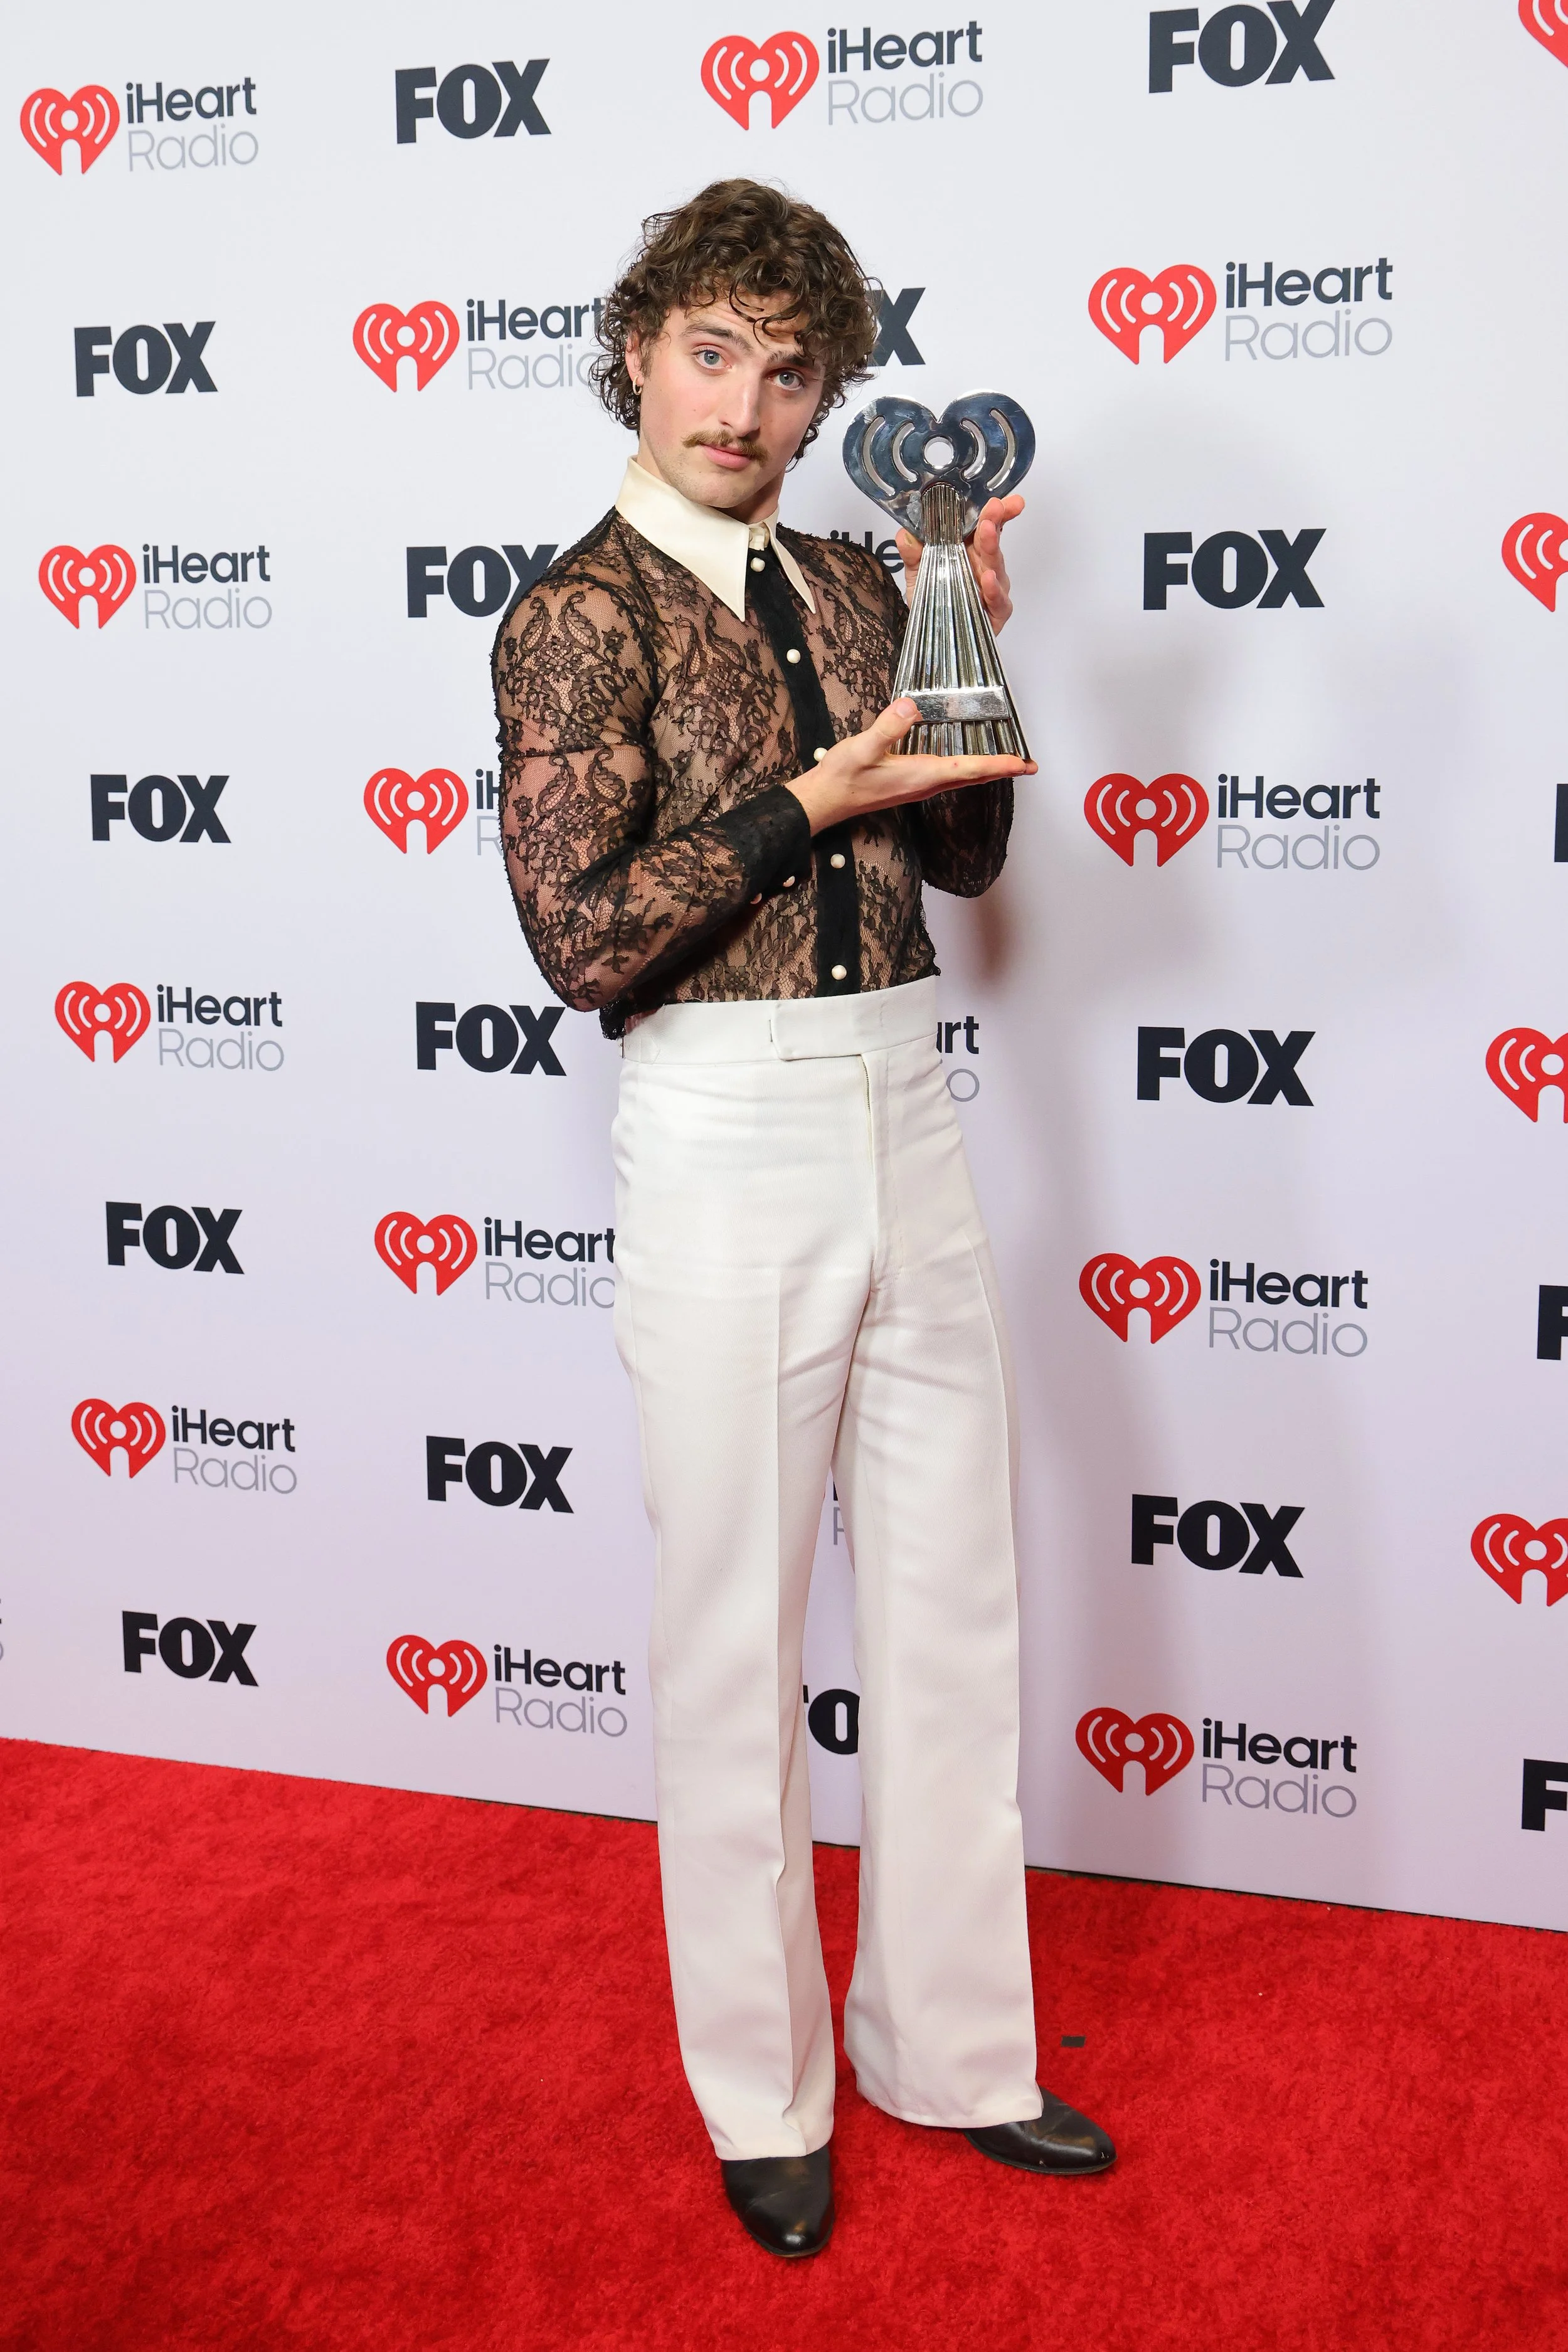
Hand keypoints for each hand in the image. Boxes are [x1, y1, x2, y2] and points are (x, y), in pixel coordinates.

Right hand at [788, 697, 1033, 835]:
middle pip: (974, 777)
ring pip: (963, 779)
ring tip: (1009, 764)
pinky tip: (968, 764)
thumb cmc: (842, 778)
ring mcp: (919, 787)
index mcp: (922, 775)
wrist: (825, 802)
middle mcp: (926, 785)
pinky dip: (968, 771)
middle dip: (1003, 770)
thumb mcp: (861, 748)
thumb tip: (910, 706)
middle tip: (1030, 766)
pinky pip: (950, 778)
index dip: (999, 765)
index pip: (970, 769)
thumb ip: (886, 728)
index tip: (1024, 763)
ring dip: (987, 771)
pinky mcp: (911, 785)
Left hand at [894, 494, 1023, 633]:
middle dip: (994, 521)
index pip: (986, 524)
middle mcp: (985, 565)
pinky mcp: (997, 612)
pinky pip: (999, 600)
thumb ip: (912, 555)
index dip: (997, 511)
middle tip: (994, 508)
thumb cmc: (933, 601)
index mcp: (970, 550)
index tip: (999, 499)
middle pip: (993, 540)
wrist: (934, 638)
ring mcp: (994, 588)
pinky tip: (988, 580)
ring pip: (997, 566)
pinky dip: (994, 590)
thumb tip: (904, 535)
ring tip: (987, 533)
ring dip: (992, 548)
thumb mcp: (917, 575)